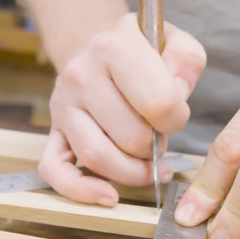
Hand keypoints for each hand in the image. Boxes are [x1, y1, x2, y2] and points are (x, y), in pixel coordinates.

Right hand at [38, 13, 206, 205]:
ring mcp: (62, 105)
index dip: (177, 119)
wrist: (99, 49)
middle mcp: (80, 75)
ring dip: (132, 173)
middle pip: (130, 137)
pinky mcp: (52, 131)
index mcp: (114, 47)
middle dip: (155, 149)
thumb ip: (187, 63)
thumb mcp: (174, 42)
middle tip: (159, 138)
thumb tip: (176, 96)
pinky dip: (79, 190)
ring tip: (146, 164)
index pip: (158, 103)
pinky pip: (54, 170)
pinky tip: (107, 196)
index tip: (176, 114)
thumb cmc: (142, 52)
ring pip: (97, 158)